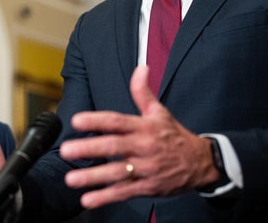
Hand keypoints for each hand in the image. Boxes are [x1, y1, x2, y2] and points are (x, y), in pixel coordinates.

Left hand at [59, 65, 218, 208]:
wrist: (200, 163)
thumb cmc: (174, 135)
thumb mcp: (159, 112)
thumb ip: (143, 92)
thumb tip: (140, 68)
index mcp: (144, 127)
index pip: (117, 121)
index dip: (97, 120)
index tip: (76, 120)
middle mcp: (143, 147)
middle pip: (114, 146)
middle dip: (89, 148)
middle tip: (67, 150)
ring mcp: (145, 169)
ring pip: (117, 172)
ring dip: (93, 177)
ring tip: (71, 179)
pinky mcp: (147, 187)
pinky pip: (124, 192)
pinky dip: (106, 197)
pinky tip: (88, 199)